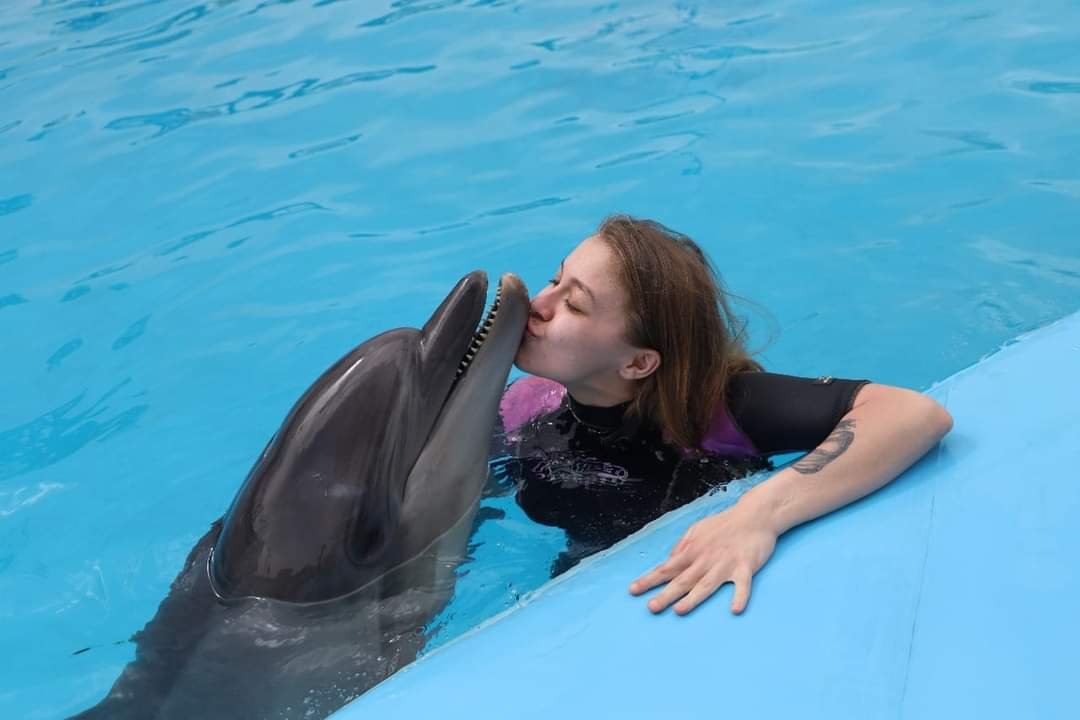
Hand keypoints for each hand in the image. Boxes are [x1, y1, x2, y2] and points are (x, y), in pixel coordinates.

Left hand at [629, 503, 777, 614]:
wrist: (754, 515)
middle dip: (666, 594)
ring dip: (693, 598)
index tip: (633, 591)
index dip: (649, 579)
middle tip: (651, 607)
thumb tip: (668, 561)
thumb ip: (682, 546)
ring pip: (706, 584)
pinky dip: (740, 596)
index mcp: (692, 550)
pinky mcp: (746, 566)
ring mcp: (725, 563)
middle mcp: (705, 558)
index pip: (666, 568)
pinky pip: (743, 585)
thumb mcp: (696, 530)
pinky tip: (735, 609)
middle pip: (683, 579)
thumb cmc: (724, 525)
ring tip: (679, 610)